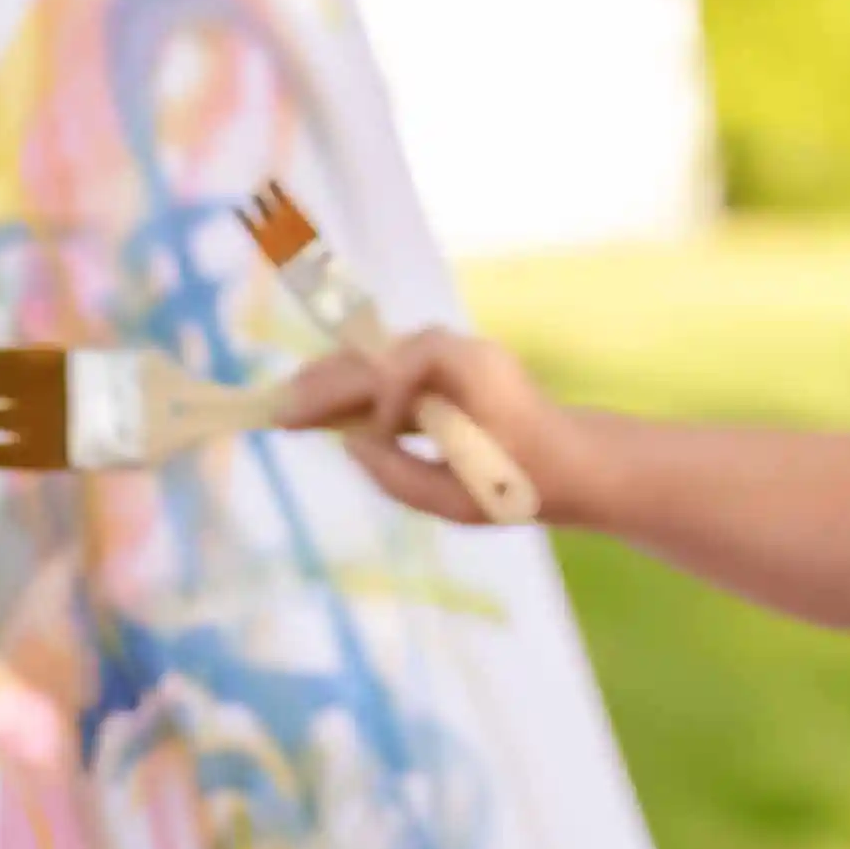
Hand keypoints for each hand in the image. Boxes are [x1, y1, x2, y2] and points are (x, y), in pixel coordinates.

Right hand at [279, 330, 587, 526]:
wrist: (570, 464)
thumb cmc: (522, 484)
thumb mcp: (461, 497)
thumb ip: (400, 475)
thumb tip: (352, 443)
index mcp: (475, 370)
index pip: (414, 358)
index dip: (384, 390)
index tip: (371, 432)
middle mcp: (461, 351)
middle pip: (384, 354)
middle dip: (331, 381)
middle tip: (279, 408)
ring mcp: (453, 358)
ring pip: (381, 360)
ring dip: (335, 380)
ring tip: (288, 404)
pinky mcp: (445, 374)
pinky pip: (391, 374)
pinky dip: (356, 389)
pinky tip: (321, 406)